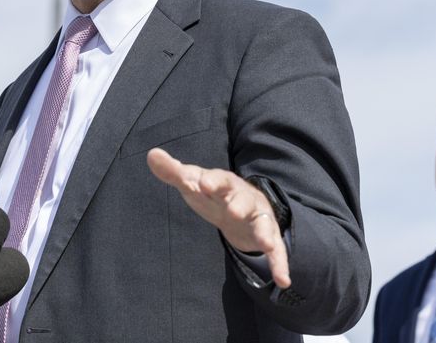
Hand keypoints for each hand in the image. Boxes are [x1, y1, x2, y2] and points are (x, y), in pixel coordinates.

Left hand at [147, 147, 290, 287]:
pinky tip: (283, 280)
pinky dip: (280, 264)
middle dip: (239, 202)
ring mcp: (257, 217)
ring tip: (266, 242)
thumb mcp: (193, 183)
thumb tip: (152, 154)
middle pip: (243, 197)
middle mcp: (244, 197)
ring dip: (264, 231)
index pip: (218, 178)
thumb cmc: (213, 194)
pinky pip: (276, 250)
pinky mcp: (266, 236)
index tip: (202, 183)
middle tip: (233, 210)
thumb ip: (173, 171)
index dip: (212, 181)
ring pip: (263, 222)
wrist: (241, 206)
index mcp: (224, 183)